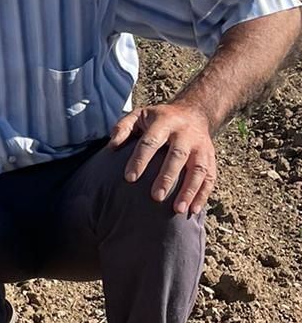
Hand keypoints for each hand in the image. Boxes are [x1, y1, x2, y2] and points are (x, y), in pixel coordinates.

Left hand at [108, 101, 215, 215]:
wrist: (194, 112)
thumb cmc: (159, 119)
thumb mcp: (139, 115)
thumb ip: (123, 127)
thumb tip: (112, 146)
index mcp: (165, 122)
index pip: (151, 141)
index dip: (140, 159)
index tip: (129, 178)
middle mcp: (185, 134)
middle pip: (178, 155)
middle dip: (167, 177)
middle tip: (156, 197)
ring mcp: (201, 146)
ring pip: (198, 168)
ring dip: (189, 190)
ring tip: (178, 210)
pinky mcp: (211, 157)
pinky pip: (210, 177)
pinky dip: (203, 194)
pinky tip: (194, 210)